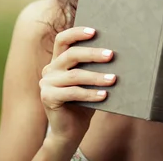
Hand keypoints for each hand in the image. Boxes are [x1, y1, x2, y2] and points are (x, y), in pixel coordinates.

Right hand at [39, 27, 115, 142]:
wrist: (70, 130)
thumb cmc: (84, 103)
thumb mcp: (89, 82)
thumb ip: (94, 68)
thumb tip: (116, 54)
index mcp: (58, 60)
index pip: (63, 40)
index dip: (77, 33)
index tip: (94, 31)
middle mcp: (50, 69)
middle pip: (71, 55)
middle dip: (93, 54)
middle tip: (111, 55)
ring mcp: (46, 83)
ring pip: (75, 75)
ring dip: (96, 76)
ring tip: (113, 78)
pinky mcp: (48, 97)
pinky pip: (72, 93)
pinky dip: (90, 94)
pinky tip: (104, 94)